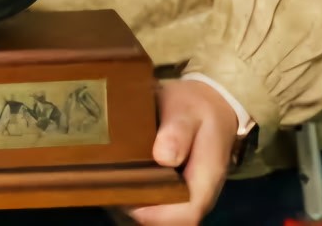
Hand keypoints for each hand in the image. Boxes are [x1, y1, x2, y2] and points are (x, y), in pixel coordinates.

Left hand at [118, 79, 240, 225]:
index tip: (126, 195)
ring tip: (111, 182)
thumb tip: (164, 157)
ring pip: (162, 215)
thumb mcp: (187, 109)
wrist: (211, 106)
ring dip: (136, 203)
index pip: (187, 213)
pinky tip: (119, 179)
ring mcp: (187, 196)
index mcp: (206, 179)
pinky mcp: (176, 192)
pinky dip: (137, 196)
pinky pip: (157, 204)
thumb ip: (178, 130)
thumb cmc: (197, 108)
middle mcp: (199, 195)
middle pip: (170, 220)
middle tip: (110, 187)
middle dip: (139, 209)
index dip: (156, 213)